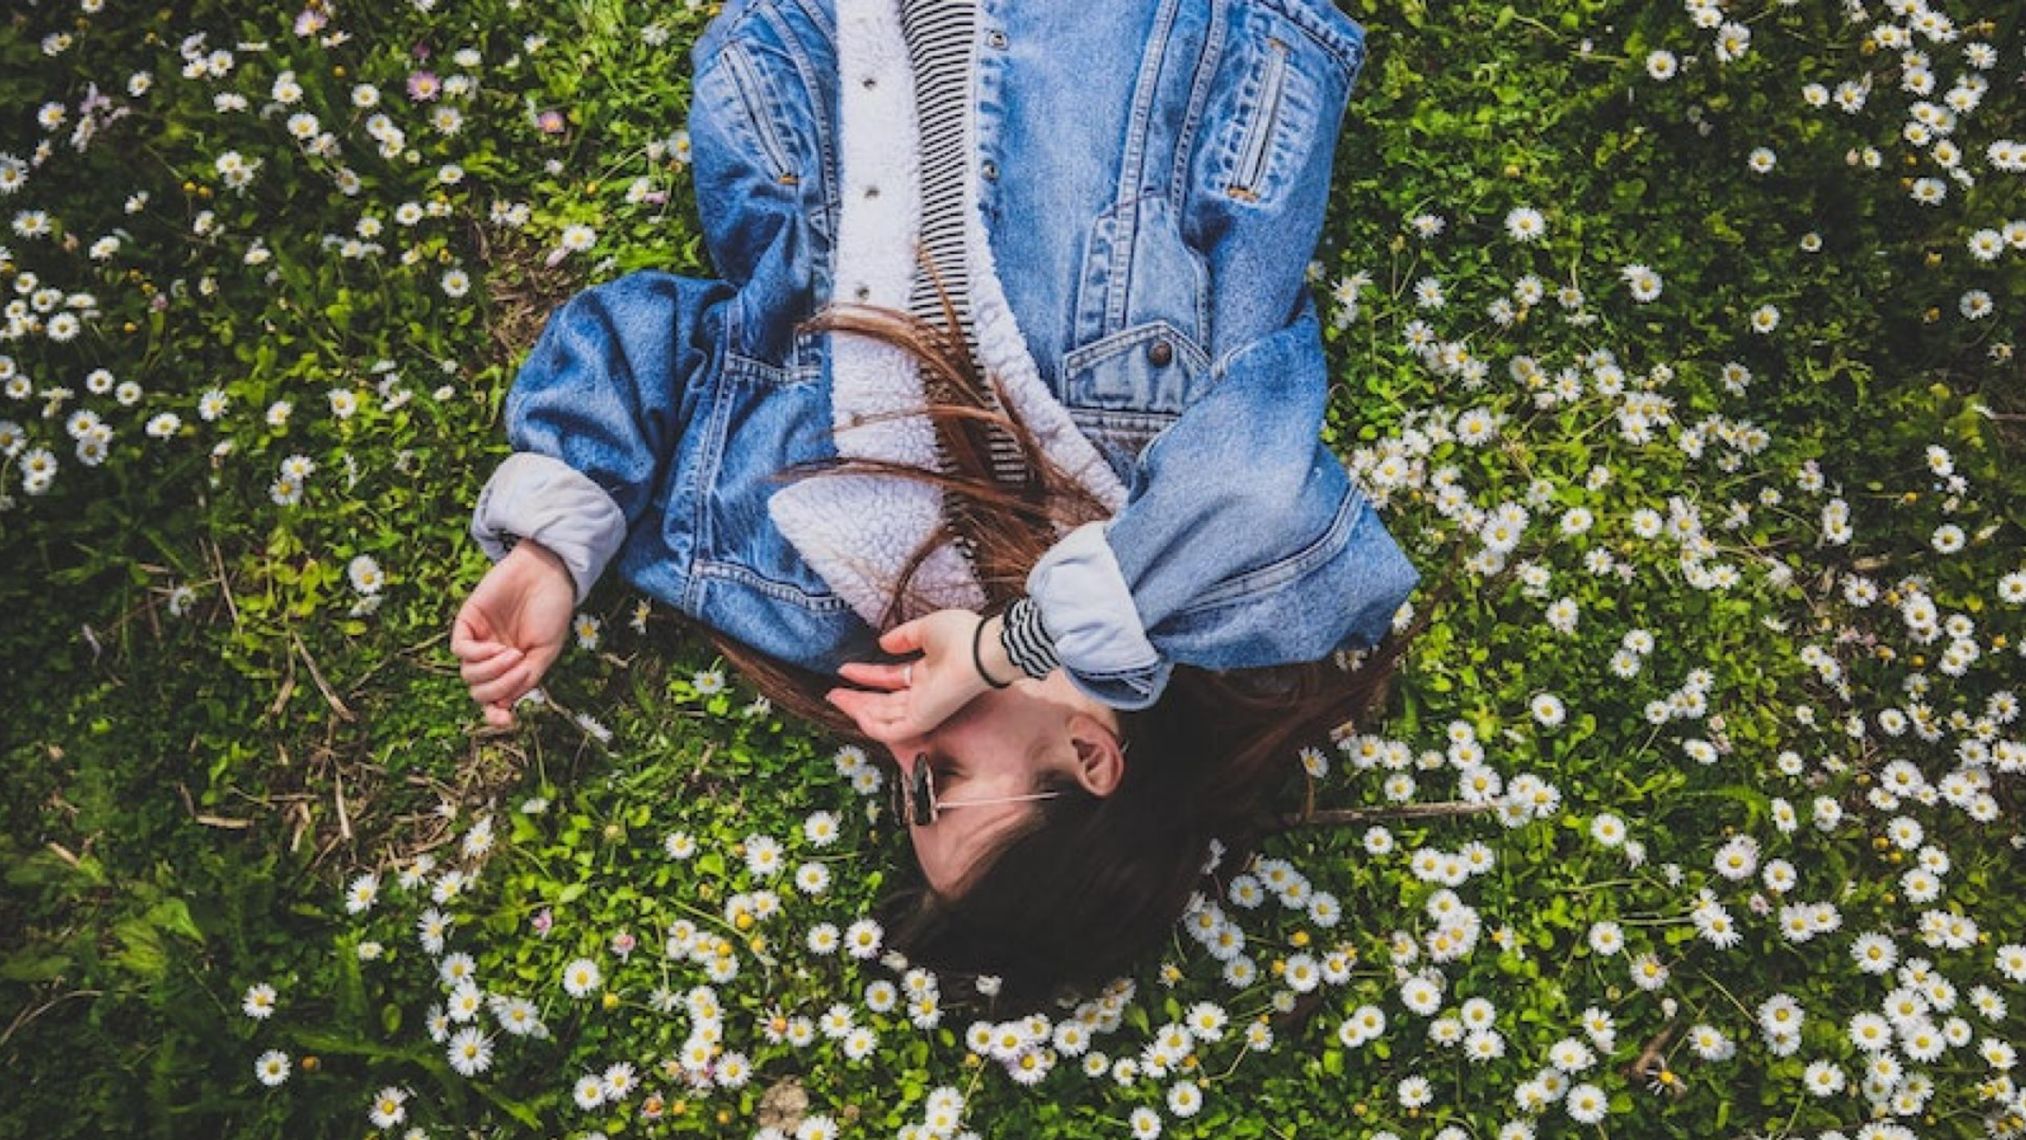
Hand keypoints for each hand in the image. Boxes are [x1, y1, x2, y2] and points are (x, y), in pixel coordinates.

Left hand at [451, 540, 575, 727]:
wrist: (547, 573)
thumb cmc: (552, 611)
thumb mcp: (546, 652)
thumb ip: (527, 678)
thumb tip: (504, 704)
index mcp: (511, 667)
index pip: (494, 699)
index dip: (495, 714)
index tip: (506, 719)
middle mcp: (492, 657)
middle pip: (479, 690)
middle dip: (498, 686)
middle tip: (520, 668)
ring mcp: (479, 639)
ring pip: (468, 674)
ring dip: (491, 670)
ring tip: (513, 654)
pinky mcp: (468, 621)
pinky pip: (460, 650)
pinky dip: (477, 655)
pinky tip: (497, 647)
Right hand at [824, 609, 1000, 743]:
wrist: (982, 650)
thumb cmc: (964, 636)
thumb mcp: (926, 628)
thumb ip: (904, 637)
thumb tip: (883, 643)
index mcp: (927, 673)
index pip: (890, 678)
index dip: (867, 675)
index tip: (845, 669)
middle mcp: (923, 693)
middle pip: (883, 701)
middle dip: (857, 697)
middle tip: (834, 692)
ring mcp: (922, 708)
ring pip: (883, 716)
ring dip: (857, 708)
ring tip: (836, 698)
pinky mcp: (922, 719)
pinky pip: (891, 729)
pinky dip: (871, 725)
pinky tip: (855, 713)